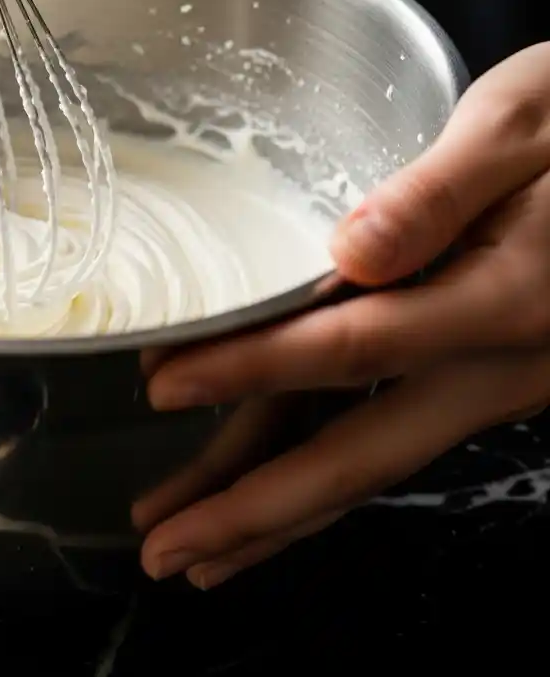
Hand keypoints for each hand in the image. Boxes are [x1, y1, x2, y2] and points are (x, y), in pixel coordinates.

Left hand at [139, 42, 549, 589]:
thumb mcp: (524, 125)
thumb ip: (438, 192)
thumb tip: (350, 250)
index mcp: (499, 298)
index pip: (351, 344)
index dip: (253, 368)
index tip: (164, 386)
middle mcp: (495, 366)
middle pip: (356, 455)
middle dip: (254, 511)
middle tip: (163, 552)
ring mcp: (491, 386)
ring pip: (370, 463)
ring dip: (278, 513)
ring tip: (196, 551)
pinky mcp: (482, 382)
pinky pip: (390, 439)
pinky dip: (324, 479)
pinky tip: (276, 493)